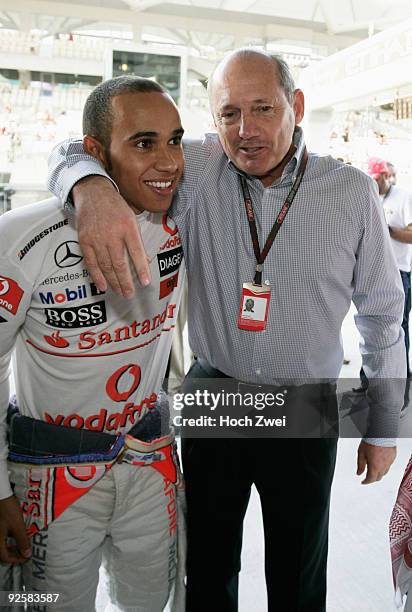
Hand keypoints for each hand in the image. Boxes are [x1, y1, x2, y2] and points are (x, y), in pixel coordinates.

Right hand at [0, 495, 30, 563]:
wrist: (2, 497)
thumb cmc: (8, 511)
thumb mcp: (18, 527)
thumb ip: (22, 541)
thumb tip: (27, 554)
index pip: (5, 557)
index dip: (16, 559)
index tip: (26, 557)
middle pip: (3, 553)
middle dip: (14, 554)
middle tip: (24, 552)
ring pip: (3, 545)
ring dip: (13, 547)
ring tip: (23, 544)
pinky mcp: (0, 527)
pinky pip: (4, 538)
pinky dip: (11, 539)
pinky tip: (18, 534)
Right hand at [74, 176, 150, 296]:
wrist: (93, 193)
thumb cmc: (116, 207)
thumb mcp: (132, 219)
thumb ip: (137, 241)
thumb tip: (145, 261)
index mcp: (128, 227)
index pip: (137, 252)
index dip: (141, 269)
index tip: (146, 282)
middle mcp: (112, 234)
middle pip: (120, 264)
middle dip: (126, 282)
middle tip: (130, 294)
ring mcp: (97, 238)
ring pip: (106, 266)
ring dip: (114, 282)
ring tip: (120, 292)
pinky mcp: (84, 241)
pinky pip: (91, 263)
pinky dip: (97, 276)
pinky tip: (103, 286)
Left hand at [356, 441, 395, 483]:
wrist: (381, 433)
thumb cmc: (371, 441)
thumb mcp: (361, 453)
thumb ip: (360, 465)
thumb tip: (359, 473)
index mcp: (374, 467)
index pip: (370, 479)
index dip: (366, 482)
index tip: (363, 482)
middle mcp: (383, 466)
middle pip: (378, 477)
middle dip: (372, 478)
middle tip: (368, 477)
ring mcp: (389, 462)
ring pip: (384, 472)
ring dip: (379, 473)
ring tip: (374, 470)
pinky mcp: (393, 457)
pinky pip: (389, 465)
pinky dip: (384, 466)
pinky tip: (380, 463)